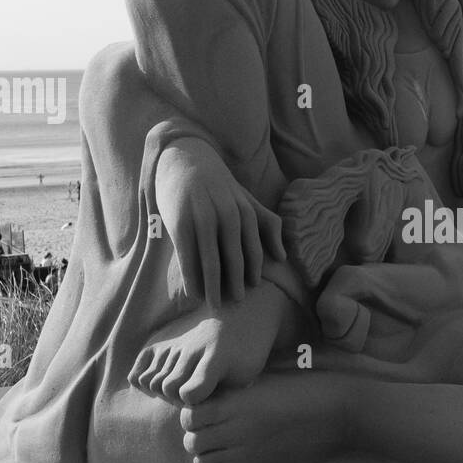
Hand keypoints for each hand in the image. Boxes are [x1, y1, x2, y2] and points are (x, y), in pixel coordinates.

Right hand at [154, 137, 285, 305]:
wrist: (184, 157)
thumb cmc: (219, 185)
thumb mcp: (246, 200)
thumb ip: (267, 224)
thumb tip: (282, 257)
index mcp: (246, 212)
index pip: (254, 250)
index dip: (252, 272)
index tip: (251, 290)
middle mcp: (228, 215)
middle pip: (234, 260)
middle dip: (236, 285)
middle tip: (235, 304)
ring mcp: (203, 218)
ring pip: (212, 262)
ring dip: (214, 287)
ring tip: (214, 305)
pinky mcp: (180, 222)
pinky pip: (188, 257)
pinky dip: (192, 277)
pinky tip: (193, 293)